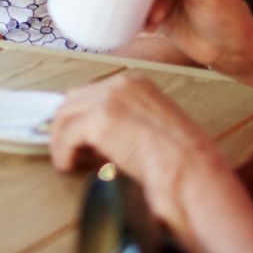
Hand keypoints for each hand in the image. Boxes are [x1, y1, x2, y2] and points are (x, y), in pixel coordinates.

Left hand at [49, 74, 228, 231]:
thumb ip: (125, 120)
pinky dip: (62, 152)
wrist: (191, 168)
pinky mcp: (99, 121)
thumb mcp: (153, 125)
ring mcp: (108, 100)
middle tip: (65, 145)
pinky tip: (67, 165)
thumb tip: (96, 135)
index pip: (93, 91)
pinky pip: (67, 136)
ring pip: (65, 116)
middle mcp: (120, 85)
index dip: (81, 114)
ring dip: (61, 139)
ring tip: (66, 158)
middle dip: (66, 123)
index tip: (75, 131)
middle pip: (74, 99)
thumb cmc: (181, 157)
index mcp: (136, 83)